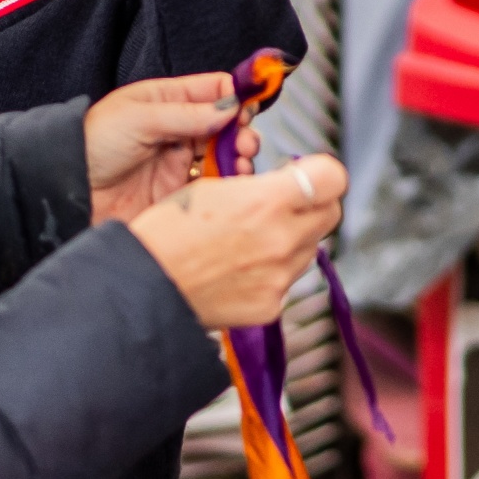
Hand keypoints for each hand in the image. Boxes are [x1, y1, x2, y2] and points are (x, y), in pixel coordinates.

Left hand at [85, 75, 256, 224]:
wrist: (68, 189)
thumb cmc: (93, 143)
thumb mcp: (139, 117)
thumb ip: (186, 114)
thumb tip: (229, 107)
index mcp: (167, 100)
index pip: (213, 90)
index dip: (235, 96)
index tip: (248, 108)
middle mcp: (177, 130)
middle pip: (225, 126)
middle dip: (242, 131)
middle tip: (246, 141)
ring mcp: (179, 162)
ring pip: (223, 156)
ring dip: (239, 158)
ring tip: (243, 163)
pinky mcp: (178, 192)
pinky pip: (211, 185)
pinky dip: (227, 184)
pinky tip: (233, 183)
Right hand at [129, 157, 346, 328]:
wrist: (144, 284)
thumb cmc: (168, 231)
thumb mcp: (213, 186)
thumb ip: (261, 186)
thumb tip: (289, 187)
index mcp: (268, 201)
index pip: (333, 177)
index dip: (319, 172)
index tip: (306, 175)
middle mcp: (283, 240)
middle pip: (330, 213)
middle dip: (312, 204)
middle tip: (283, 203)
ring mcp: (280, 277)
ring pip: (309, 248)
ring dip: (291, 239)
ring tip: (249, 240)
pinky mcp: (271, 306)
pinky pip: (286, 281)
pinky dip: (271, 273)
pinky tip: (239, 269)